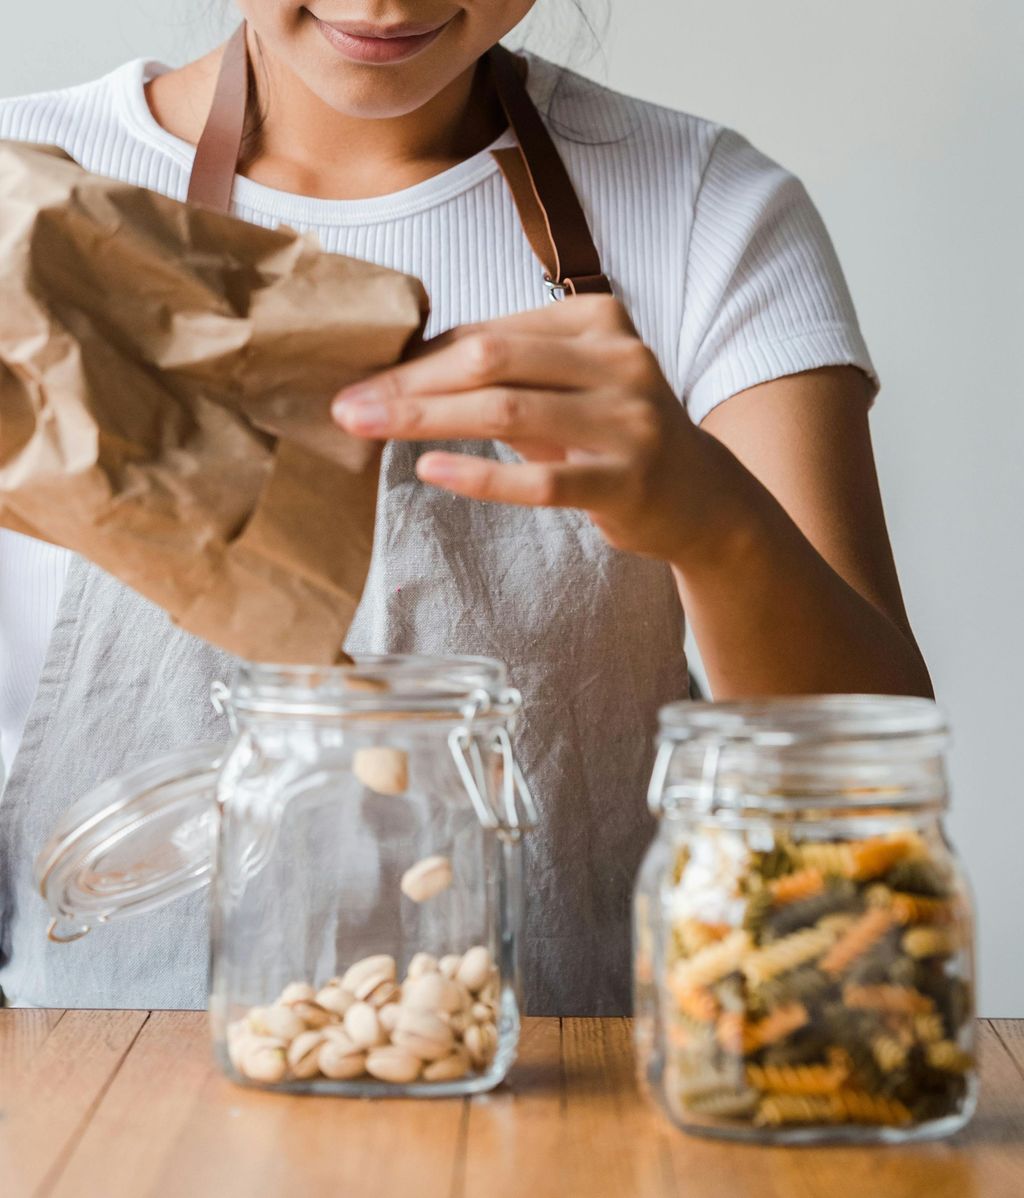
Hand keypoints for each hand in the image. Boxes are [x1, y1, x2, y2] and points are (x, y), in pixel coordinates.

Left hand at [331, 294, 717, 563]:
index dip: (417, 357)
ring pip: (510, 412)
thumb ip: (506, 368)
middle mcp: (619, 360)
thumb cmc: (614, 434)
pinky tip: (432, 469)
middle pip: (491, 362)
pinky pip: (541, 480)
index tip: (361, 380)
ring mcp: (628, 421)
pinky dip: (481, 475)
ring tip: (369, 430)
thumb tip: (402, 366)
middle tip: (348, 407)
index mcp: (599, 321)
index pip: (489, 334)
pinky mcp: (627, 481)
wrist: (702, 496)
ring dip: (428, 421)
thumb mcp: (571, 385)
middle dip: (410, 384)